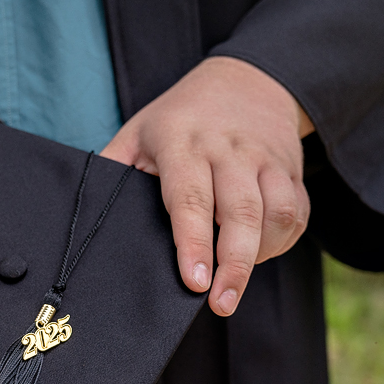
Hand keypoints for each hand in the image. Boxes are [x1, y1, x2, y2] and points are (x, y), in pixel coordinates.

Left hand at [102, 56, 313, 316]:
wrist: (246, 79)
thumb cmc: (178, 118)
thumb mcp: (137, 132)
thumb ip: (114, 170)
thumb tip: (85, 216)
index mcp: (183, 144)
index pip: (190, 199)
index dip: (193, 243)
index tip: (193, 282)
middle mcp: (229, 150)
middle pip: (240, 213)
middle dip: (233, 265)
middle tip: (221, 304)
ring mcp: (265, 159)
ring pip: (276, 214)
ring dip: (261, 255)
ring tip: (235, 283)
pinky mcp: (291, 170)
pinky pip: (297, 213)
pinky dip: (283, 241)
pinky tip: (259, 255)